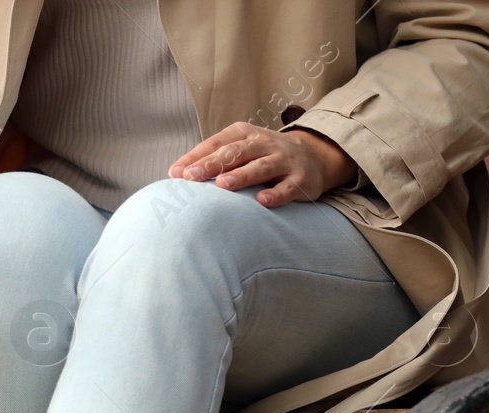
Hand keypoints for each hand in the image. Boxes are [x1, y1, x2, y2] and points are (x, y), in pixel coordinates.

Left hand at [169, 122, 357, 207]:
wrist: (313, 155)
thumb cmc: (263, 155)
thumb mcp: (240, 150)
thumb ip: (212, 159)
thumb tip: (175, 174)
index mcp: (245, 134)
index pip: (217, 143)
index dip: (196, 157)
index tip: (176, 173)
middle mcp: (264, 144)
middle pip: (236, 153)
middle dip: (212, 164)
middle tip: (192, 177)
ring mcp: (283, 161)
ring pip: (260, 167)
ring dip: (241, 175)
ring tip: (222, 184)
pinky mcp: (300, 179)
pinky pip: (287, 187)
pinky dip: (275, 194)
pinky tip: (262, 202)